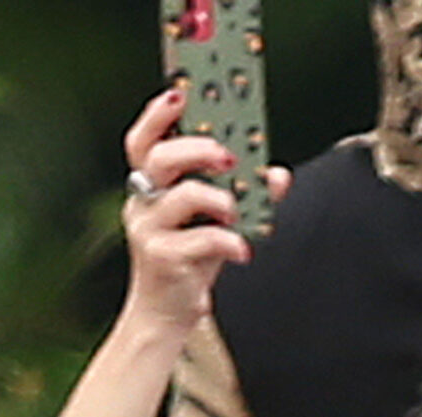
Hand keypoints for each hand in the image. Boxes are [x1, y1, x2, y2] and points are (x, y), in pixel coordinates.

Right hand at [120, 89, 283, 335]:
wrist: (166, 314)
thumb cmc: (188, 261)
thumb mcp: (216, 222)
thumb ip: (245, 194)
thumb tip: (278, 175)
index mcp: (152, 186)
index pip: (143, 141)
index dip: (157, 116)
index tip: (181, 95)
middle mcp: (144, 203)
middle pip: (159, 158)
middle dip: (197, 149)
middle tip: (229, 157)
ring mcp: (150, 230)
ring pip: (182, 196)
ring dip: (220, 198)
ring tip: (238, 211)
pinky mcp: (163, 258)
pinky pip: (202, 240)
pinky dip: (229, 242)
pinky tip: (242, 250)